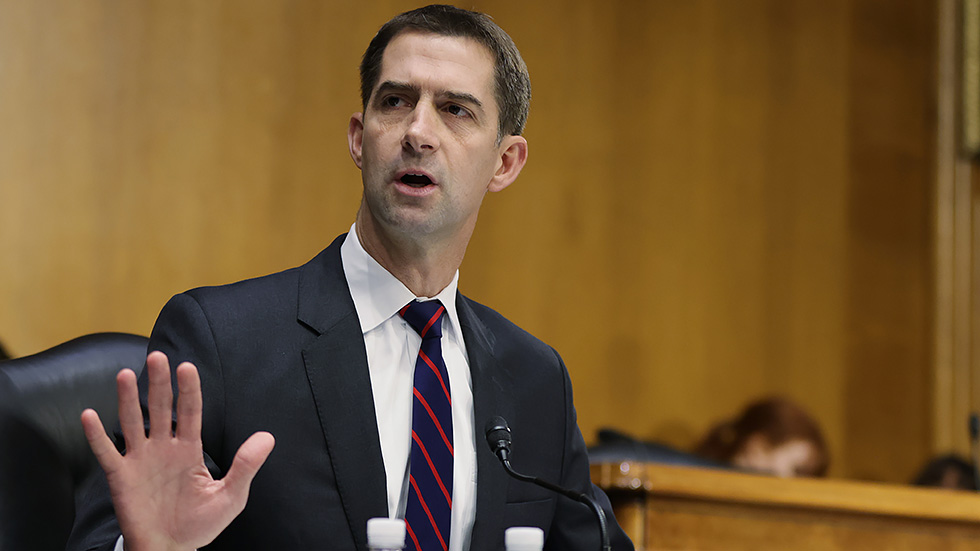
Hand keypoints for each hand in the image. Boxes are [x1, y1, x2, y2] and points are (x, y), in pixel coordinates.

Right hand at [81, 351, 274, 550]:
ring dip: (126, 399)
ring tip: (123, 374)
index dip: (188, 390)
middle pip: (160, 409)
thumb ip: (245, 466)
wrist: (171, 549)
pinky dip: (97, 435)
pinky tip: (89, 415)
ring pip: (132, 423)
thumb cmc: (199, 523)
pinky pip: (106, 453)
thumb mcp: (230, 496)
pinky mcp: (121, 477)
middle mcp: (163, 448)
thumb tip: (268, 438)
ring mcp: (140, 460)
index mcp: (189, 449)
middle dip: (159, 383)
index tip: (187, 367)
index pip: (190, 412)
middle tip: (157, 357)